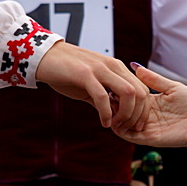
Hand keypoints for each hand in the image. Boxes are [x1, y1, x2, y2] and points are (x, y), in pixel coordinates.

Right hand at [35, 41, 149, 129]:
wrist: (44, 57)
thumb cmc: (66, 71)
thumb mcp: (91, 85)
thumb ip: (105, 98)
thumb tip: (115, 115)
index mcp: (117, 67)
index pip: (143, 89)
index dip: (142, 110)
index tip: (134, 125)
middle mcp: (113, 66)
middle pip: (140, 92)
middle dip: (137, 115)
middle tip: (127, 128)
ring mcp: (100, 69)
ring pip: (128, 93)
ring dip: (125, 114)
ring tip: (115, 125)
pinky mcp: (85, 74)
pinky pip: (103, 97)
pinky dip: (106, 113)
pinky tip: (104, 122)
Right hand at [111, 65, 186, 150]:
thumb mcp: (172, 87)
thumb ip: (154, 79)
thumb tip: (135, 66)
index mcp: (151, 102)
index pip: (129, 97)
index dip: (119, 91)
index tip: (110, 83)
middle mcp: (146, 115)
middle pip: (123, 110)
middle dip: (113, 104)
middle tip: (105, 95)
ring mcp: (146, 128)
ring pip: (123, 124)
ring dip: (114, 117)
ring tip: (108, 107)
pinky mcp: (149, 138)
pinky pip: (130, 135)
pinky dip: (120, 130)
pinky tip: (115, 121)